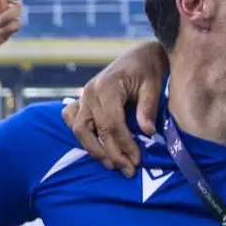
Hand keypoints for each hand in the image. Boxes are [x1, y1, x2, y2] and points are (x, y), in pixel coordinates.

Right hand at [60, 41, 168, 174]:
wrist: (140, 55)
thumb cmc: (149, 68)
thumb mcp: (154, 85)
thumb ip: (148, 108)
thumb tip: (147, 132)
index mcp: (106, 86)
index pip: (112, 124)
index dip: (124, 145)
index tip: (136, 161)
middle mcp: (89, 92)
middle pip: (94, 131)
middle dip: (111, 154)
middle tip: (127, 170)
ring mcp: (82, 97)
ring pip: (79, 130)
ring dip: (93, 150)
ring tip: (111, 164)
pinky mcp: (82, 100)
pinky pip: (71, 119)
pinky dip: (80, 134)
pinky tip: (94, 145)